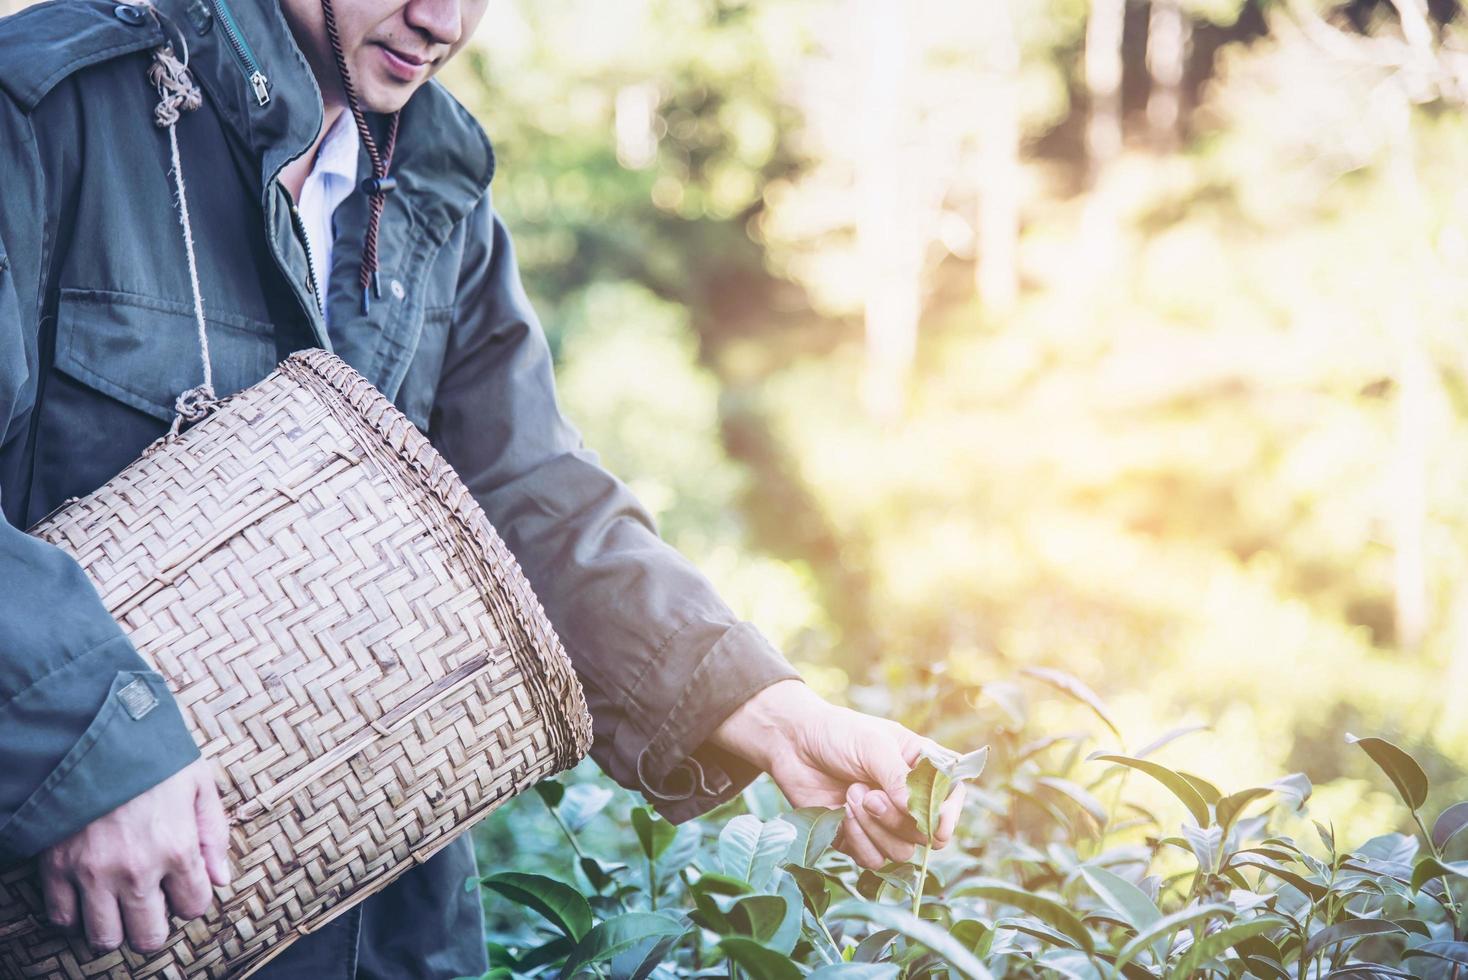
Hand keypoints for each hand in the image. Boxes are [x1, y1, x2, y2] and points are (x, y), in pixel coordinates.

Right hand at [38, 757, 229, 953]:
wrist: (91, 731)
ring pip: (104, 937)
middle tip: (153, 909)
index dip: (192, 900)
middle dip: (155, 927)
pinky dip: (75, 915)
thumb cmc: (151, 754)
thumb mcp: (199, 783)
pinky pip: (62, 918)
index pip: (193, 906)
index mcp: (177, 847)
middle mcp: (135, 869)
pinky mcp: (55, 867)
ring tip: (120, 908)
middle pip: (148, 936)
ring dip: (115, 929)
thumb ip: (214, 834)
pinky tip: (87, 897)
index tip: (184, 888)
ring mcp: (92, 872)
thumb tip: (221, 878)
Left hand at [709, 680, 964, 868]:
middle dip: (897, 819)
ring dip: (875, 828)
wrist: (792, 744)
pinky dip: (858, 840)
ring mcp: (885, 822)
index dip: (947, 815)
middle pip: (926, 835)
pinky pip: (873, 859)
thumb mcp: (872, 745)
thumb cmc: (837, 734)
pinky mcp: (859, 839)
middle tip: (869, 794)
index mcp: (923, 770)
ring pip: (901, 853)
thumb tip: (917, 812)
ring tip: (851, 795)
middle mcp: (909, 800)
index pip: (953, 800)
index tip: (932, 820)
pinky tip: (842, 813)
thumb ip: (898, 777)